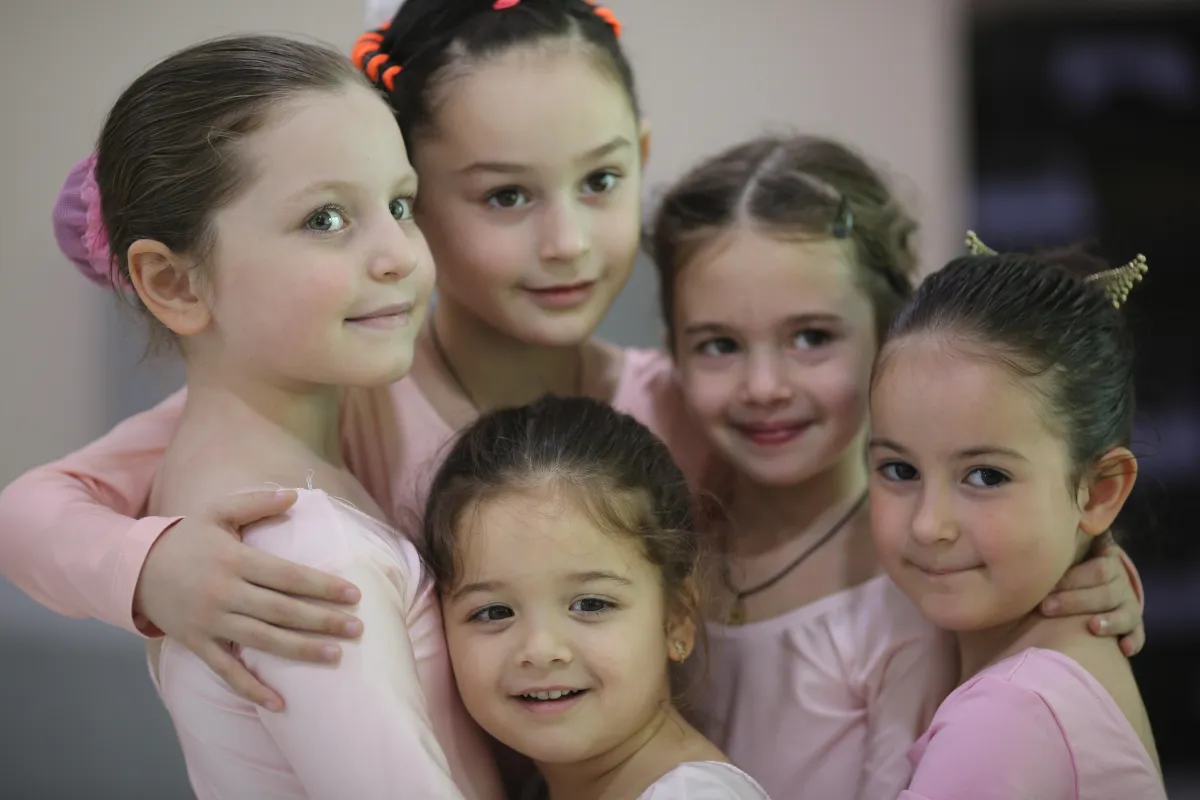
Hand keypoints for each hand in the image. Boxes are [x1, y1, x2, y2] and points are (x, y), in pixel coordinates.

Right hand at [134, 489, 363, 709]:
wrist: (134, 568)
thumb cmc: (186, 538)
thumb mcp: (217, 512)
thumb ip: (256, 503)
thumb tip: (295, 496)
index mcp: (234, 560)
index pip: (286, 575)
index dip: (321, 585)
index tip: (353, 594)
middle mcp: (224, 593)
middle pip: (281, 610)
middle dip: (322, 620)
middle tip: (357, 627)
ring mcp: (210, 621)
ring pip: (262, 640)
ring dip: (300, 651)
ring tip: (335, 656)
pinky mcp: (197, 643)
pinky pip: (227, 670)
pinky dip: (252, 689)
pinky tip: (280, 704)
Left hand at [1040, 535, 1144, 656]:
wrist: (1089, 581)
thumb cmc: (1068, 567)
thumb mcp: (1068, 552)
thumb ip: (1063, 544)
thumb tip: (1048, 527)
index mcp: (1105, 560)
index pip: (1096, 568)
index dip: (1072, 578)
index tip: (1047, 586)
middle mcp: (1119, 581)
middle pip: (1105, 591)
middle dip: (1075, 600)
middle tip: (1045, 607)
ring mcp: (1128, 603)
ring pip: (1125, 613)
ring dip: (1110, 621)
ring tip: (1093, 627)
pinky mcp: (1133, 624)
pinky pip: (1137, 633)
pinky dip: (1133, 641)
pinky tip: (1124, 648)